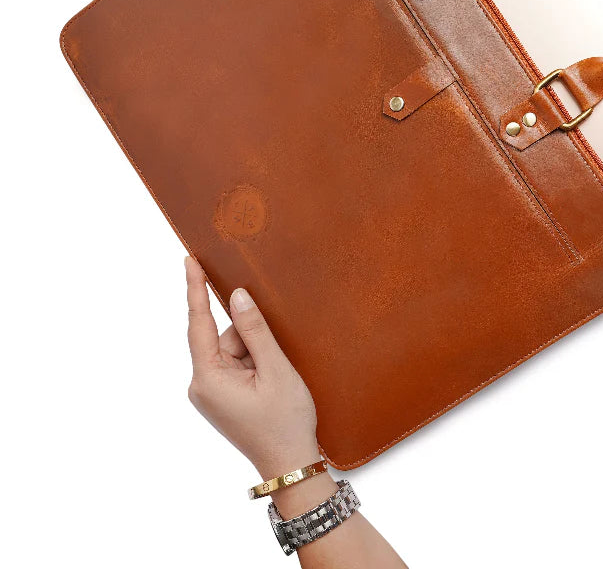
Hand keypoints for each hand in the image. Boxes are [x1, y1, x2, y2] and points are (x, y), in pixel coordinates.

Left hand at [185, 257, 318, 478]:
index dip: (195, 289)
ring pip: (233, 349)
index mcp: (208, 378)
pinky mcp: (221, 396)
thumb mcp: (275, 370)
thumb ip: (255, 330)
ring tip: (275, 379)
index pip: (199, 323)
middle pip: (223, 337)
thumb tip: (238, 295)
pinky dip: (254, 362)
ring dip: (256, 354)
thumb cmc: (285, 422)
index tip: (189, 260)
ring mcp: (210, 392)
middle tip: (274, 362)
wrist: (290, 464)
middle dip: (251, 338)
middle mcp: (201, 384)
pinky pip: (235, 363)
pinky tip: (269, 380)